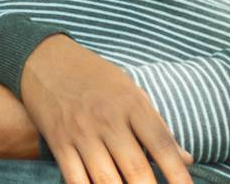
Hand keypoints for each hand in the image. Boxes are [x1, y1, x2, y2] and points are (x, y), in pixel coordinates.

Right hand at [20, 35, 192, 183]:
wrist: (43, 58)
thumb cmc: (94, 75)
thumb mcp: (130, 90)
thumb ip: (157, 125)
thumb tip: (186, 159)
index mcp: (131, 104)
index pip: (162, 146)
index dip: (179, 175)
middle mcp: (107, 120)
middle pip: (136, 169)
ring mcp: (80, 132)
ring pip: (106, 180)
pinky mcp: (58, 141)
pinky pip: (75, 177)